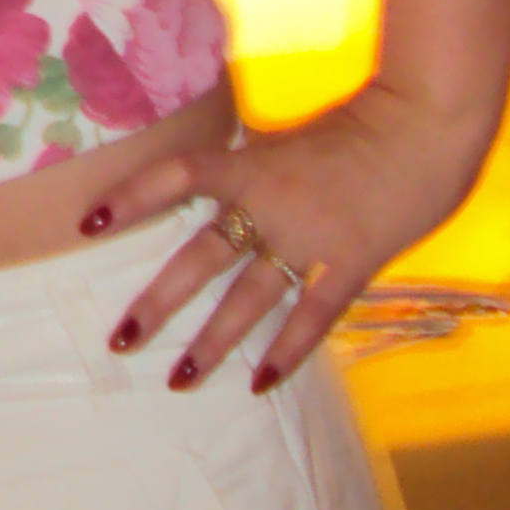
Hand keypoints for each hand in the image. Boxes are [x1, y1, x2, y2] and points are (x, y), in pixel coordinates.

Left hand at [85, 77, 494, 394]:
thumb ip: (249, 166)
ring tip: (179, 379)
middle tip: (120, 339)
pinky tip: (260, 382)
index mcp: (248, 165)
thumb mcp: (284, 139)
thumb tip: (215, 180)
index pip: (176, 176)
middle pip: (200, 258)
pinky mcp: (347, 267)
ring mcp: (307, 240)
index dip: (131, 196)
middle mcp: (268, 205)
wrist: (420, 129)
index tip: (89, 222)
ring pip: (247, 300)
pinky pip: (310, 318)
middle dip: (158, 302)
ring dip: (211, 343)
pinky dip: (286, 352)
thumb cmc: (354, 127)